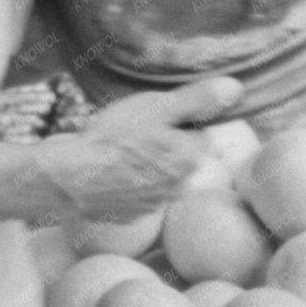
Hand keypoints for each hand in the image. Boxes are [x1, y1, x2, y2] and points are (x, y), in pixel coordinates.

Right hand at [36, 75, 244, 221]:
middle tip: (132, 133)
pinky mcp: (129, 216)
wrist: (69, 178)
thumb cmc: (113, 139)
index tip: (154, 118)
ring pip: (157, 177)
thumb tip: (236, 90)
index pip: (200, 134)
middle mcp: (179, 186)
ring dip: (144, 166)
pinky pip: (134, 195)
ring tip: (115, 152)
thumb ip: (199, 99)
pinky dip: (124, 185)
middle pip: (179, 158)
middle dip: (163, 146)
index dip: (178, 122)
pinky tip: (106, 173)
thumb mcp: (157, 107)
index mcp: (191, 158)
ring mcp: (153, 205)